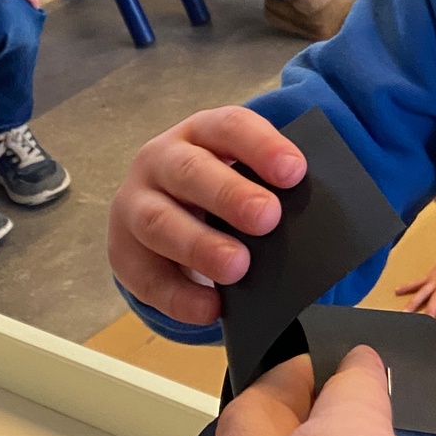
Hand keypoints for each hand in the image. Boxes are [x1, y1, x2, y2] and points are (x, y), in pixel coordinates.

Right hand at [107, 107, 305, 324]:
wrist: (164, 208)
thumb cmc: (221, 187)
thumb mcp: (242, 173)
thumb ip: (270, 189)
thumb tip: (312, 222)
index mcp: (201, 132)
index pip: (230, 127)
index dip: (262, 147)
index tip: (295, 172)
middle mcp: (161, 160)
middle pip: (189, 171)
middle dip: (229, 195)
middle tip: (268, 217)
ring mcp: (135, 204)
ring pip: (158, 222)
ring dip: (200, 246)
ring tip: (239, 266)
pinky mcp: (123, 252)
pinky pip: (147, 277)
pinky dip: (179, 296)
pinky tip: (211, 307)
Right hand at [396, 252, 435, 326]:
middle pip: (435, 300)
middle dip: (430, 310)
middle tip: (424, 320)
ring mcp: (434, 281)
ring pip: (422, 293)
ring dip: (413, 303)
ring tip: (405, 313)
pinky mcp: (427, 277)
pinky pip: (416, 283)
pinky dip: (406, 287)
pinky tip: (397, 291)